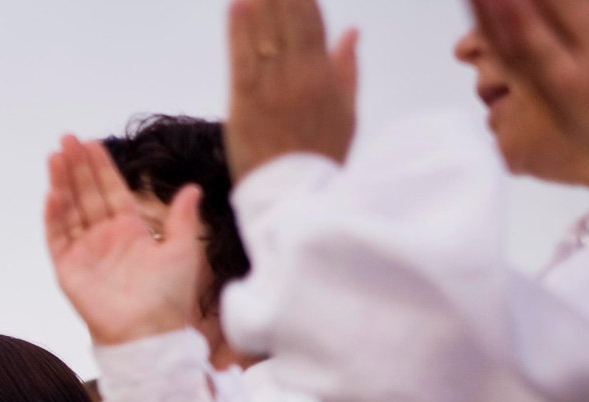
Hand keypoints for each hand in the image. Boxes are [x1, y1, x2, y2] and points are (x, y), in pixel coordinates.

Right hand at [46, 135, 208, 345]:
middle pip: (86, 193)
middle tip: (67, 139)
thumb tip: (192, 188)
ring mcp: (84, 252)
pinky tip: (52, 194)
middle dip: (77, 166)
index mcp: (130, 230)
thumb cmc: (169, 297)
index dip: (101, 167)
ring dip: (62, 183)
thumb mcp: (183, 251)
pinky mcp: (68, 270)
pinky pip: (57, 238)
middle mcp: (105, 237)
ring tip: (55, 156)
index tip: (91, 143)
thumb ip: (182, 218)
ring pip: (69, 210)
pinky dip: (54, 216)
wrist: (148, 332)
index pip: (111, 190)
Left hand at [225, 0, 359, 181]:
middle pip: (288, 17)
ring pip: (264, 32)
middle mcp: (299, 74)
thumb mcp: (346, 110)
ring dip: (260, 2)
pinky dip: (238, 29)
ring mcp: (271, 87)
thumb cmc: (321, 155)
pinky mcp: (243, 102)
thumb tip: (352, 30)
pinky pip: (241, 57)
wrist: (295, 196)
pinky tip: (236, 5)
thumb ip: (346, 67)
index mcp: (325, 74)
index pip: (312, 20)